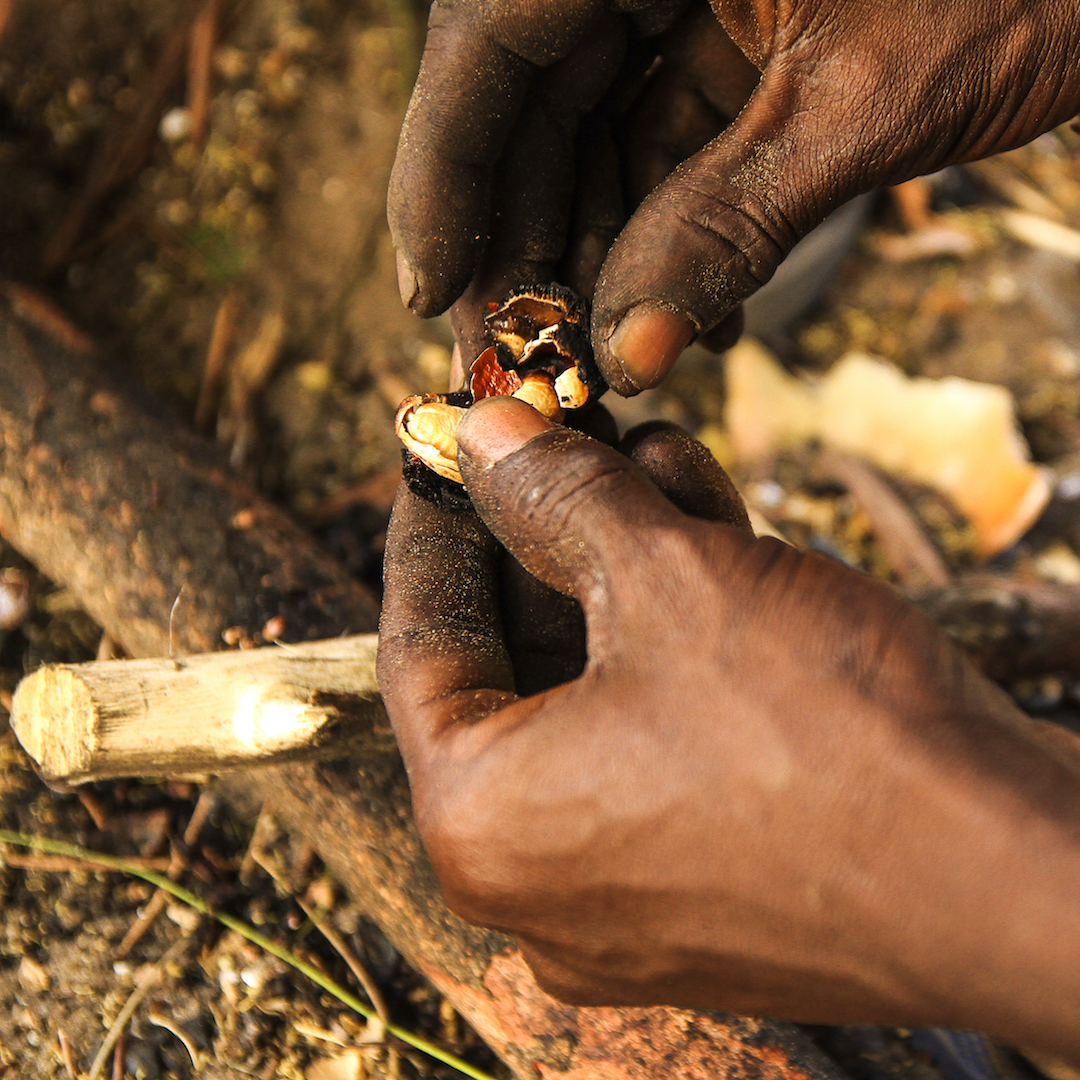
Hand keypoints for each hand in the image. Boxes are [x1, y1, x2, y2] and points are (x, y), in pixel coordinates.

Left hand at [379, 397, 1079, 1061]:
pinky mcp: (712, 872)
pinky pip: (659, 727)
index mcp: (483, 826)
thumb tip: (489, 439)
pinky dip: (674, 630)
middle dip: (545, 530)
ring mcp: (630, 884)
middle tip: (555, 435)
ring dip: (622, 563)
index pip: (420, 646)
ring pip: (596, 684)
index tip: (448, 449)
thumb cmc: (828, 740)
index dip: (436, 523)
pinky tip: (699, 517)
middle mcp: (542, 876)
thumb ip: (557, 498)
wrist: (1020, 875)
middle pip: (515, 661)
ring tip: (641, 449)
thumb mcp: (668, 578)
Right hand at [388, 0, 1079, 390]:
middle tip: (511, 356)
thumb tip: (626, 354)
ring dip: (586, 249)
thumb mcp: (861, 104)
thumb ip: (725, 225)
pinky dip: (654, 226)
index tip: (425, 291)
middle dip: (519, 236)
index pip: (490, 39)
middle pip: (532, 97)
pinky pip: (663, 136)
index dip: (442, 173)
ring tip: (586, 356)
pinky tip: (658, 310)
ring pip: (593, 128)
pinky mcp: (738, 27)